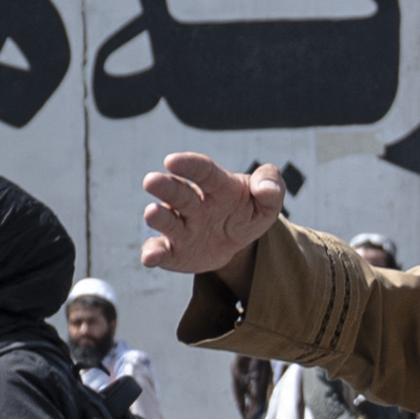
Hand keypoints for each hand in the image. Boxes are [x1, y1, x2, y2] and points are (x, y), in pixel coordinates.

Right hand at [140, 153, 286, 278]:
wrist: (238, 242)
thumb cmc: (249, 211)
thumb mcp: (267, 200)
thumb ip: (271, 186)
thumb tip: (266, 189)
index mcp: (217, 185)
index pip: (203, 171)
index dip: (189, 165)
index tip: (172, 160)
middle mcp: (194, 203)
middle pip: (179, 193)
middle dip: (165, 187)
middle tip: (151, 180)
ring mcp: (182, 227)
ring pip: (168, 220)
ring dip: (159, 217)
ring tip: (151, 213)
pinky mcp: (175, 251)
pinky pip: (162, 251)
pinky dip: (153, 253)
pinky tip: (148, 258)